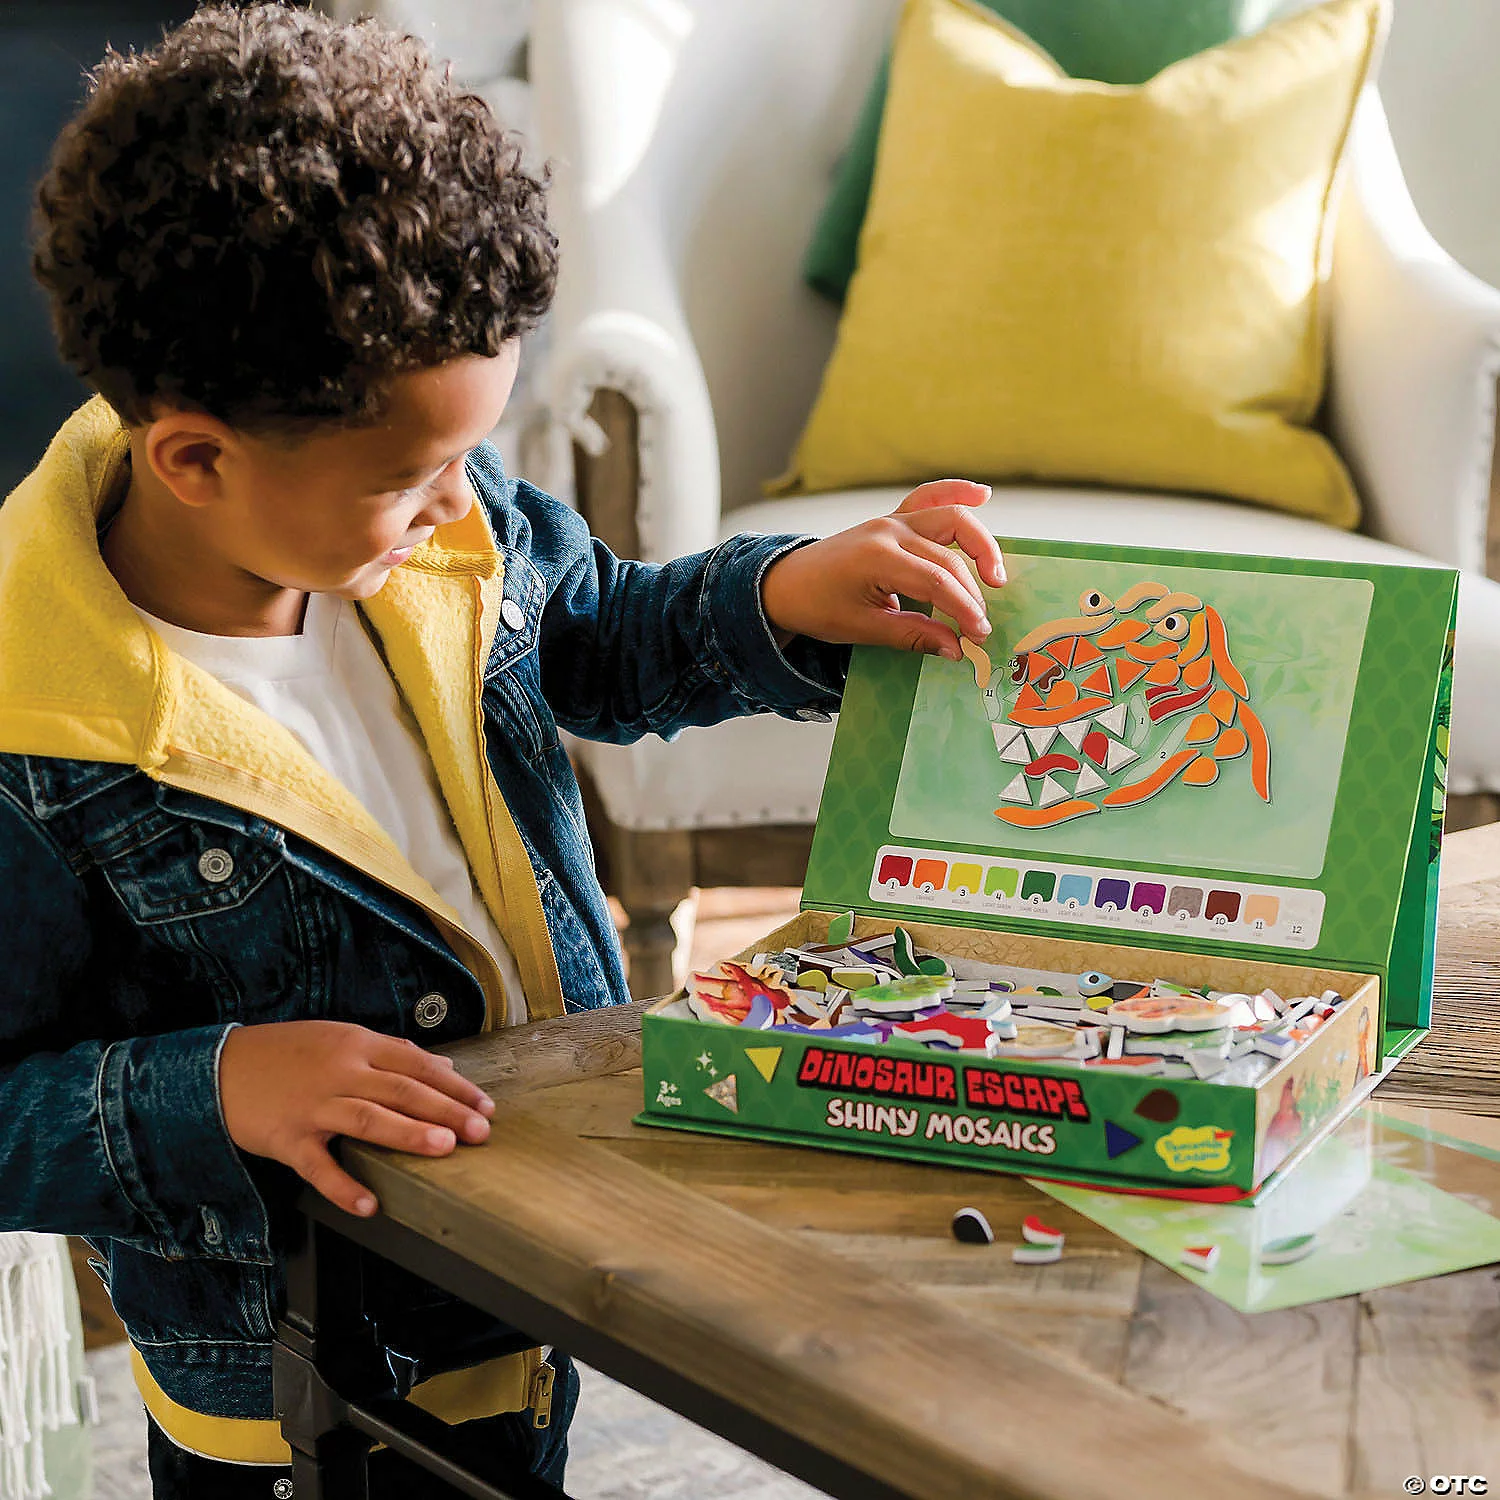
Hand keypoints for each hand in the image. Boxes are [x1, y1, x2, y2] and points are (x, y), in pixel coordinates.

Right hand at [219, 1021, 494, 1216]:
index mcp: (357, 1045)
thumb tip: (443, 1065)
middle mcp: (340, 1072)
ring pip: (367, 1118)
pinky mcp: (286, 1139)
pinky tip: (369, 1205)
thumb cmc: (287, 1053)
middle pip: (401, 1090)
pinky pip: (317, 1166)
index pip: (417, 1064)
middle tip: (480, 1130)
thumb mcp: (341, 1039)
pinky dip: (343, 1186)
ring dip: (407, 1133)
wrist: (220, 1066)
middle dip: (445, 1109)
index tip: (485, 1105)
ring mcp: (313, 1106)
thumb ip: (392, 1053)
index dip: (454, 1085)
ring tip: (444, 1147)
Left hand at [760, 480, 1004, 660]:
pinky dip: (956, 491)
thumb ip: (912, 635)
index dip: (963, 609)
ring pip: (949, 519)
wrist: (785, 583)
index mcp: (878, 557)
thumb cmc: (818, 607)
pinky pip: (929, 497)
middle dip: (972, 592)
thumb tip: (956, 649)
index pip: (937, 581)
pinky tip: (982, 493)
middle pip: (948, 555)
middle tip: (981, 624)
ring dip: (980, 543)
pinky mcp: (892, 518)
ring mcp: (891, 519)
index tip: (977, 636)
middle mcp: (889, 530)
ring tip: (996, 576)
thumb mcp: (862, 628)